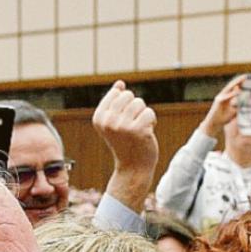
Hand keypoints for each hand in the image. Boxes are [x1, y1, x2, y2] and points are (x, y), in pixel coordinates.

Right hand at [95, 80, 158, 211]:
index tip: (122, 122)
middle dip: (135, 108)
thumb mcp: (114, 121)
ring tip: (139, 130)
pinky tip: (146, 134)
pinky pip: (150, 113)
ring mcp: (122, 126)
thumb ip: (115, 102)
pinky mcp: (138, 130)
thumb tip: (120, 83)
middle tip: (132, 127)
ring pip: (140, 103)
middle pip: (129, 95)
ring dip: (143, 115)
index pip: (117, 92)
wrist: (133, 168)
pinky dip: (151, 122)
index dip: (125, 104)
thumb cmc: (126, 143)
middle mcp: (108, 121)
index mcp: (99, 117)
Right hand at [200, 74, 247, 139]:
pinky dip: (232, 93)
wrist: (214, 124)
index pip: (234, 88)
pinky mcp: (218, 101)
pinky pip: (226, 96)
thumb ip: (239, 105)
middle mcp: (223, 95)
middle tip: (246, 76)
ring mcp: (220, 97)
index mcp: (227, 97)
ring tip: (242, 79)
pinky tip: (238, 90)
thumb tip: (246, 102)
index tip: (247, 78)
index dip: (240, 82)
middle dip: (239, 80)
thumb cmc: (224, 118)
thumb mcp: (234, 111)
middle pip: (232, 86)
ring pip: (229, 89)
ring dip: (236, 83)